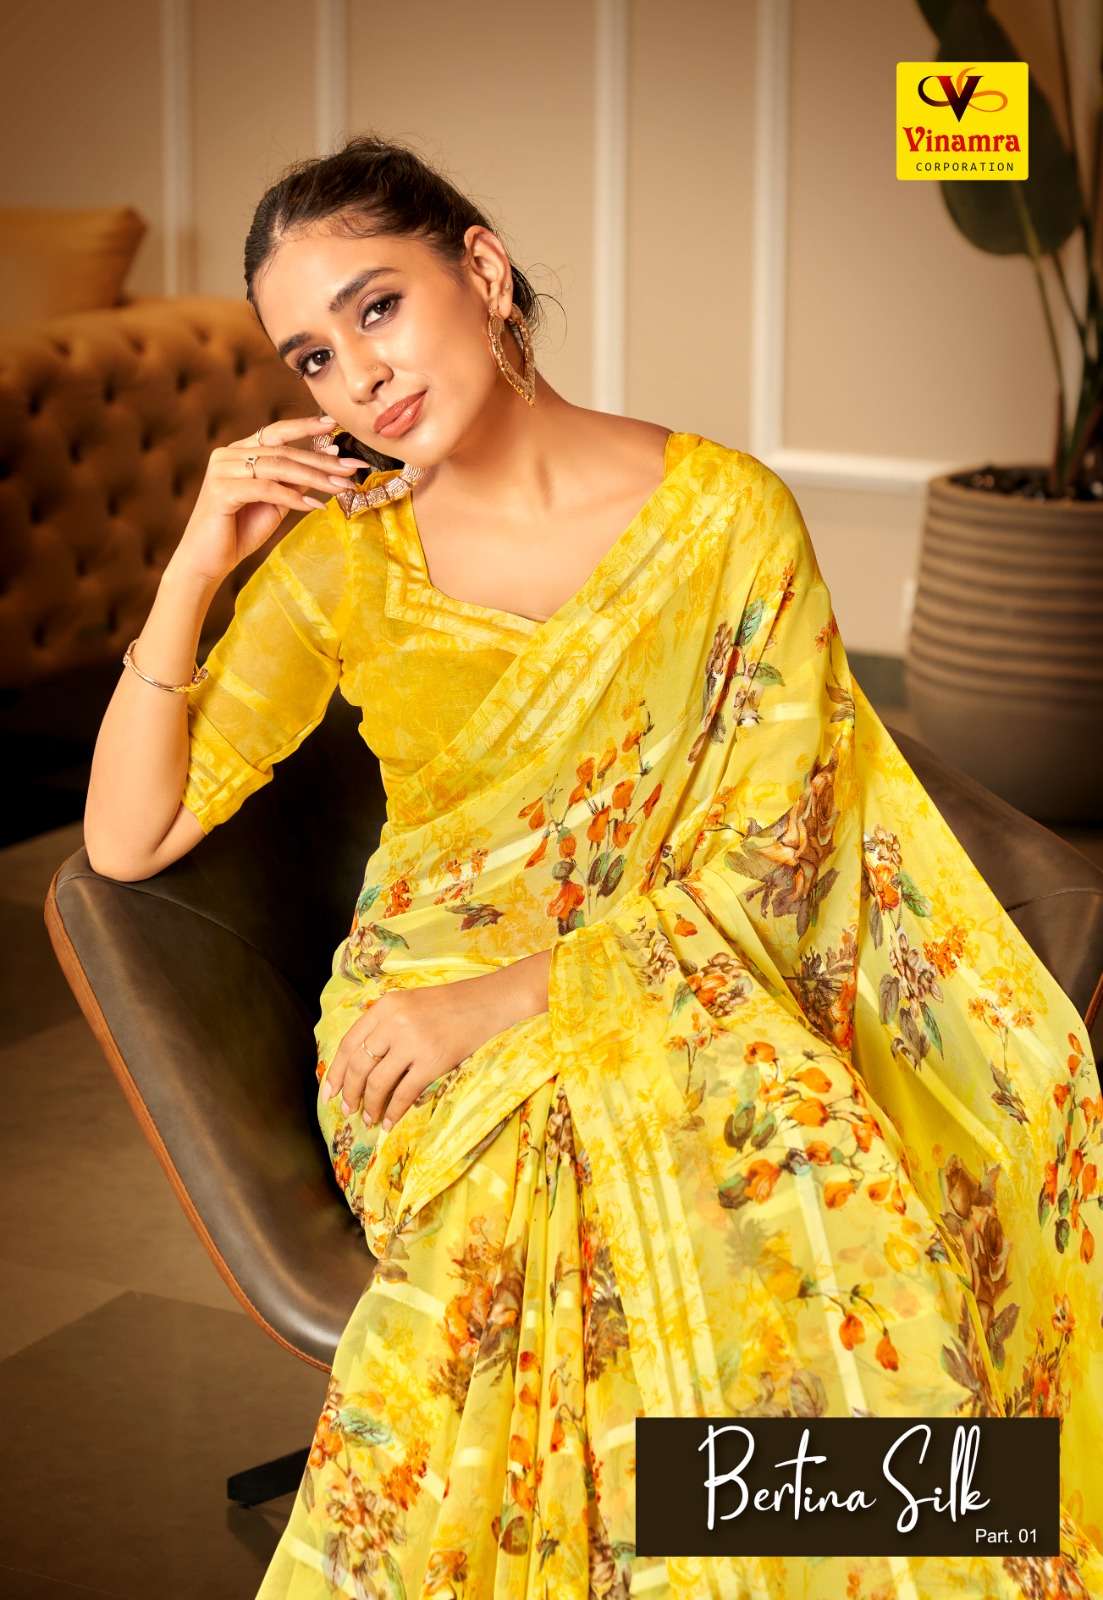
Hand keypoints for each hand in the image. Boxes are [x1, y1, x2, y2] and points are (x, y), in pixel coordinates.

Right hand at [167, 413, 365, 584]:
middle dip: (322, 460)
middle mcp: (228, 455)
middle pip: (283, 452)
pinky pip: (266, 489)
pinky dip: (294, 497)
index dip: (305, 426)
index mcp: (239, 452)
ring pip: (278, 467)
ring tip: (342, 487)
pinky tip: (316, 506)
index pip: (276, 432)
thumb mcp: (276, 502)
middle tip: (353, 468)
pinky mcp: (221, 490)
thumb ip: (294, 481)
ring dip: (315, 477)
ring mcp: (222, 470)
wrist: (208, 561)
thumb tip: (328, 464)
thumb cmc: (240, 531)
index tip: (334, 425)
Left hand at [321, 954, 551, 1130]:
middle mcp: (394, 1022)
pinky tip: (389, 1122)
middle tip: (348, 1109)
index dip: (337, 1071)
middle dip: (350, 1092)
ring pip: (378, 1082)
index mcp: (386, 1006)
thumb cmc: (451, 1004)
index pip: (349, 1043)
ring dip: (370, 1105)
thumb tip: (360, 1059)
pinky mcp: (433, 1061)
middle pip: (360, 1065)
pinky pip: (404, 1093)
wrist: (489, 1003)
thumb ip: (385, 1023)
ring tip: (369, 1118)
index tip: (329, 1090)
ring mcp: (413, 1042)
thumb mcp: (410, 1003)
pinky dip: (393, 1111)